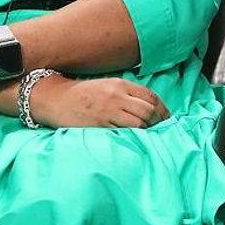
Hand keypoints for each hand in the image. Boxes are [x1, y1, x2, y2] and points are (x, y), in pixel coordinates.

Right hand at [34, 77, 170, 128]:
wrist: (56, 99)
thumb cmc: (83, 94)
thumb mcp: (108, 87)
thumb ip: (127, 94)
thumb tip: (149, 107)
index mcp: (121, 84)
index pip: (150, 96)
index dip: (163, 109)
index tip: (167, 118)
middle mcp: (117, 95)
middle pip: (148, 110)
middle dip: (159, 121)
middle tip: (162, 130)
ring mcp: (108, 110)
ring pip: (139, 122)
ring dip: (148, 130)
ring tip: (151, 136)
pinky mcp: (100, 124)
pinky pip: (123, 132)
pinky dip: (133, 136)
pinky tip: (136, 140)